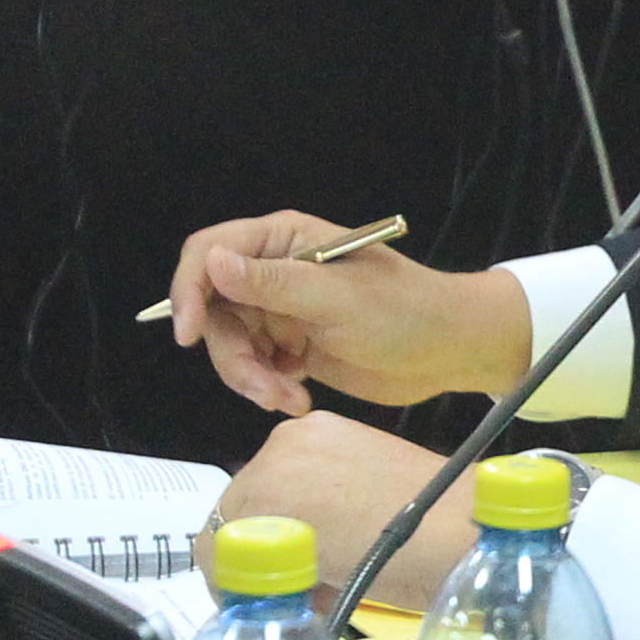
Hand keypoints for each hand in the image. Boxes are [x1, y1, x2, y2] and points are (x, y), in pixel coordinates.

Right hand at [167, 215, 530, 413]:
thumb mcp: (336, 299)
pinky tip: (299, 398)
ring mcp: (282, 310)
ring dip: (252, 379)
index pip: (208, 252)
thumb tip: (212, 263)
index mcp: (283, 239)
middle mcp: (275, 271)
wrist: (449, 350)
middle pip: (214, 310)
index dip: (189, 291)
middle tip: (265, 387)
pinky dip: (268, 388)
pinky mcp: (292, 346)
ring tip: (290, 399)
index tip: (189, 335)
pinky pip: (255, 368)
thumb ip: (273, 283)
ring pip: (232, 346)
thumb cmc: (406, 311)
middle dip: (231, 354)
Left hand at [211, 411, 480, 609]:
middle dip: (269, 553)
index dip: (282, 534)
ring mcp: (269, 473)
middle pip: (241, 511)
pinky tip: (298, 599)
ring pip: (230, 537)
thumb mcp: (375, 493)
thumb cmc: (440, 520)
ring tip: (314, 594)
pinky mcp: (263, 513)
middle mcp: (284, 440)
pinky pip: (224, 563)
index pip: (267, 488)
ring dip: (264, 572)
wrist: (461, 529)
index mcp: (314, 431)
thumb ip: (333, 504)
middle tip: (314, 586)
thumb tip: (307, 547)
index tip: (313, 563)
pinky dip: (252, 590)